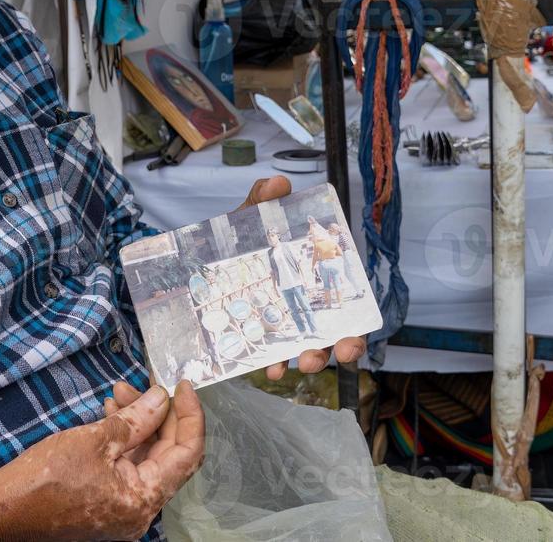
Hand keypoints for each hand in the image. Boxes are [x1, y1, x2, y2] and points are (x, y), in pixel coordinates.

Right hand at [0, 380, 204, 541]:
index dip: (190, 416)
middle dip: (158, 415)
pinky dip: (125, 441)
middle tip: (142, 385)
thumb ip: (136, 419)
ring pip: (146, 460)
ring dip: (139, 424)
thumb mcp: (95, 440)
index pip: (187, 454)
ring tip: (118, 394)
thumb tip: (161, 399)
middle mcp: (141, 511)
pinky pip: (127, 469)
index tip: (183, 386)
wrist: (6, 509)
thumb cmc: (46, 478)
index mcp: (144, 500)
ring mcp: (123, 510)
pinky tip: (110, 415)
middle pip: (167, 456)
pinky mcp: (106, 504)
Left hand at [244, 176, 367, 381]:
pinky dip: (274, 363)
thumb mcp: (247, 219)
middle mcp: (305, 300)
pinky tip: (268, 369)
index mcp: (312, 273)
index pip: (344, 301)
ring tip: (295, 364)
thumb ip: (262, 200)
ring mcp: (285, 319)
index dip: (355, 325)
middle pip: (335, 331)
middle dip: (337, 349)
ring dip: (310, 359)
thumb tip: (279, 184)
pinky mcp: (262, 332)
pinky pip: (275, 354)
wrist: (197, 259)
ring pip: (310, 347)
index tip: (350, 340)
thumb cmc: (236, 238)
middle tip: (326, 355)